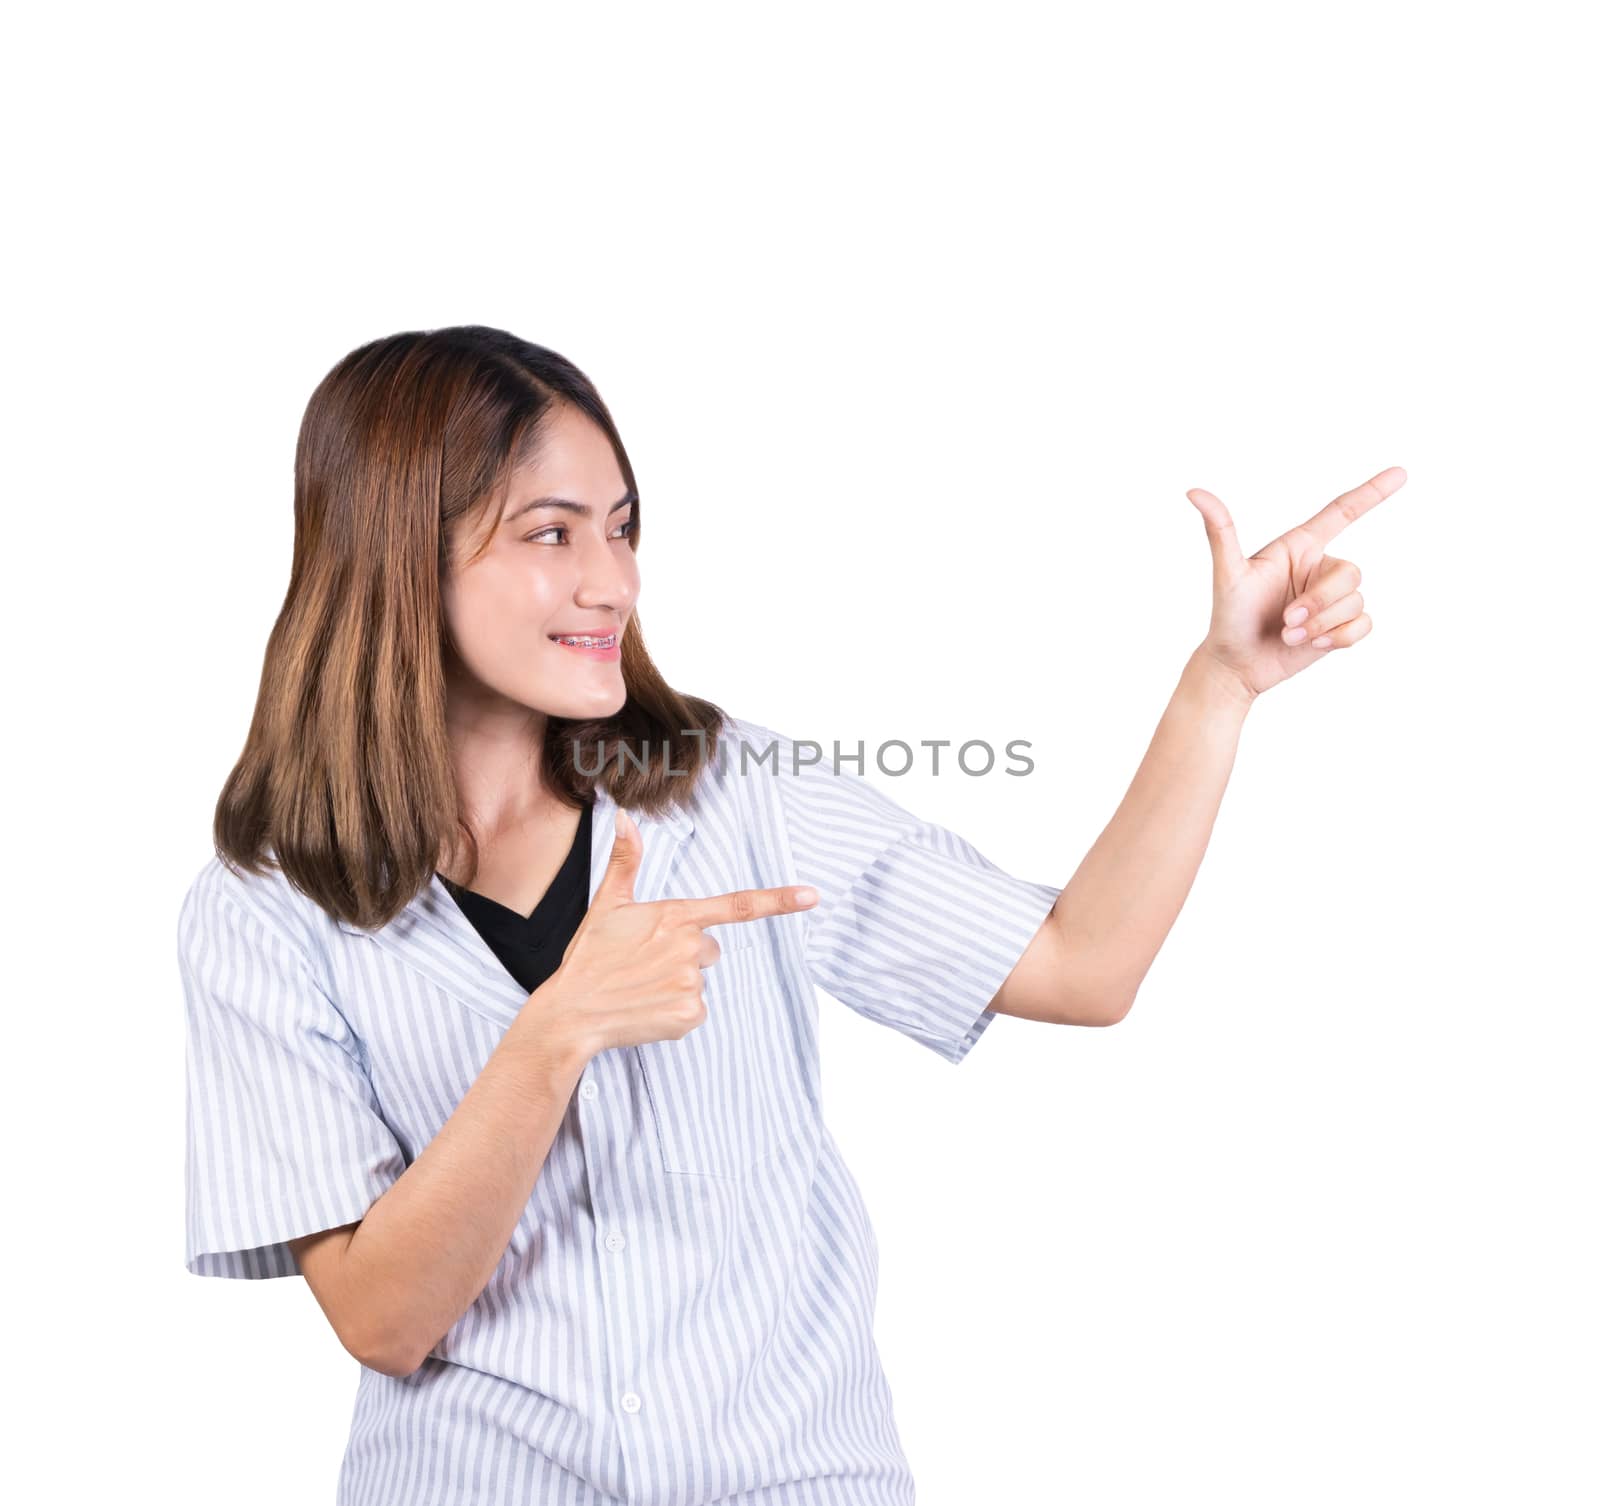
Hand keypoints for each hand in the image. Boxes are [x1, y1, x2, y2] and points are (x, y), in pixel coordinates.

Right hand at [531, 807, 817, 1061]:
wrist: (571, 1013)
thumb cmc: (590, 958)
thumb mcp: (606, 905)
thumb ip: (625, 861)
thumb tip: (625, 816)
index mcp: (675, 916)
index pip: (737, 905)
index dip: (779, 900)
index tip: (813, 896)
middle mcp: (690, 947)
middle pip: (709, 949)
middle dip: (684, 955)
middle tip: (644, 963)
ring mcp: (691, 983)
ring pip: (699, 979)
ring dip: (676, 983)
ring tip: (640, 986)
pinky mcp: (690, 1015)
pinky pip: (695, 1010)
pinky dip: (674, 1012)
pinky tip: (647, 1008)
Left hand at [1184, 465, 1405, 700]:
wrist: (1235, 665)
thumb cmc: (1227, 617)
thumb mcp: (1227, 574)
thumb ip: (1220, 532)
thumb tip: (1194, 491)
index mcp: (1298, 547)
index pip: (1342, 512)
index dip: (1372, 492)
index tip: (1401, 473)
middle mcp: (1318, 568)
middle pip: (1351, 572)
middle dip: (1321, 601)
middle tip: (1287, 620)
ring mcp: (1330, 598)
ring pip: (1356, 602)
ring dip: (1323, 624)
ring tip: (1289, 635)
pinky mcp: (1339, 626)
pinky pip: (1363, 626)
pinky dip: (1341, 638)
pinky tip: (1315, 646)